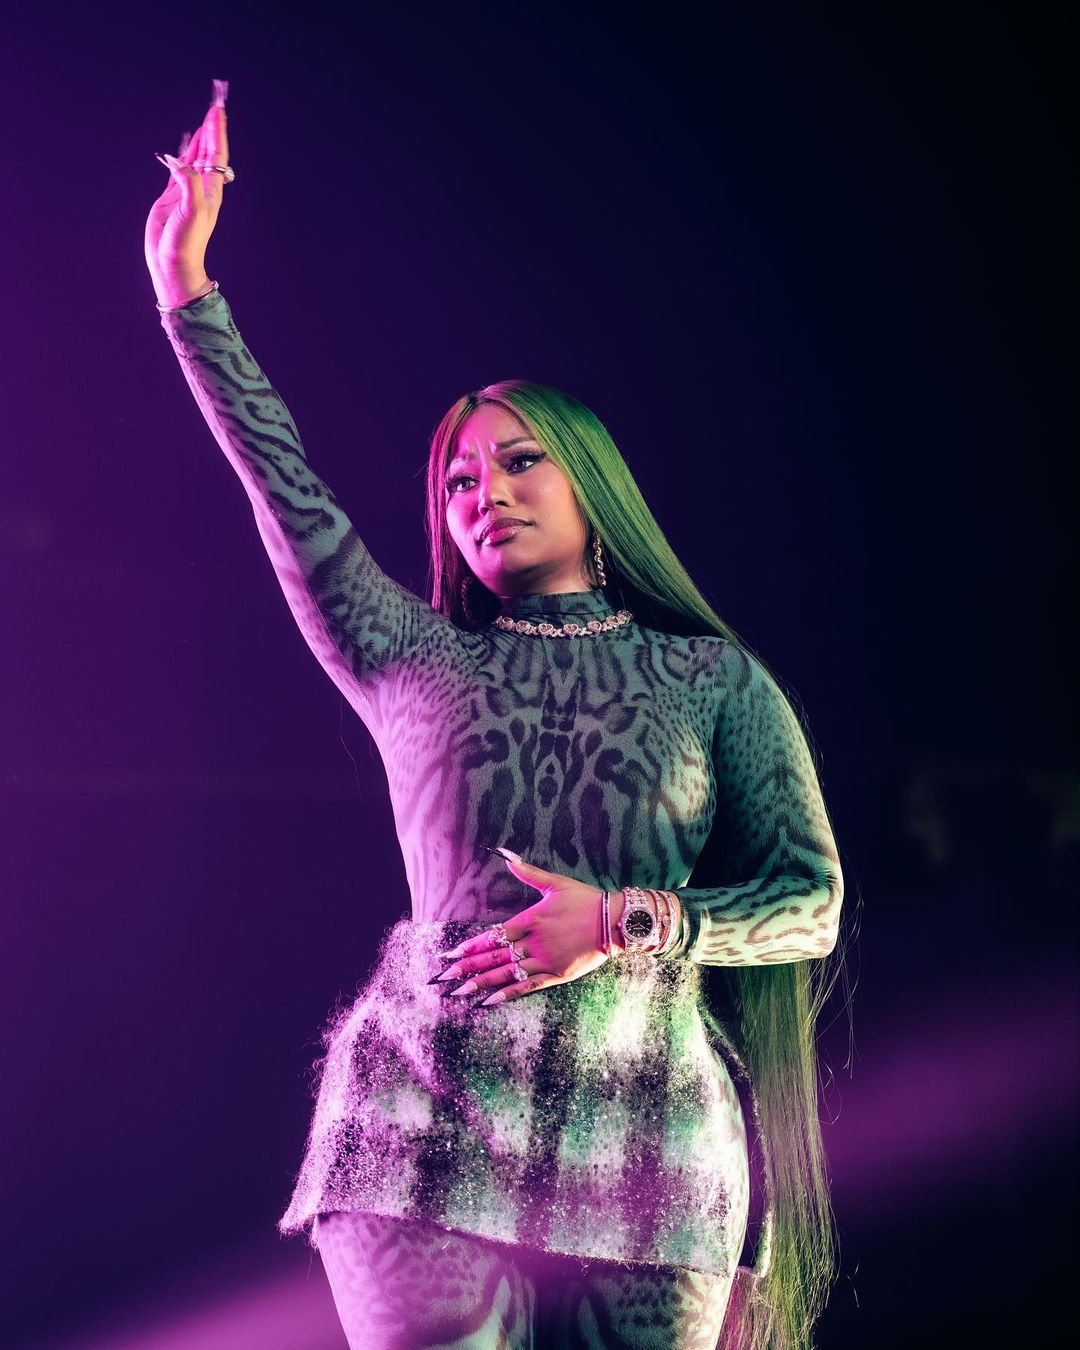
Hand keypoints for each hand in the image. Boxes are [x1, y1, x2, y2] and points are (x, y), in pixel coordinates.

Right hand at [144, 81, 230, 307]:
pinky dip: (183, 152)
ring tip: (206, 118)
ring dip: (201, 137)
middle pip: (209, 151)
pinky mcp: (171, 195)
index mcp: (211, 190)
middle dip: (213, 128)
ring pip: (195, 157)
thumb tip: (178, 161)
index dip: (217, 131)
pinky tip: (185, 143)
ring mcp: (186, 190)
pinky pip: (178, 167)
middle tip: (216, 104)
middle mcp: (201, 187)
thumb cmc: (185, 242)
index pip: (216, 154)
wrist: (172, 262)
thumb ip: (188, 183)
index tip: (218, 109)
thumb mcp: (191, 211)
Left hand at [435, 851, 610, 1006]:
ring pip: (506, 974)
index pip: (493, 935)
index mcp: (530, 919)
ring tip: (458, 992)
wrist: (615, 922)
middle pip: (494, 957)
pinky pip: (527, 986)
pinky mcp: (556, 975)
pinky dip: (507, 994)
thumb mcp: (556, 883)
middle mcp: (533, 942)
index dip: (470, 946)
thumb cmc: (585, 900)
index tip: (450, 954)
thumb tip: (506, 855)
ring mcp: (544, 960)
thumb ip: (528, 872)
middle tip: (443, 978)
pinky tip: (489, 1001)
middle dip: (466, 968)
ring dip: (481, 983)